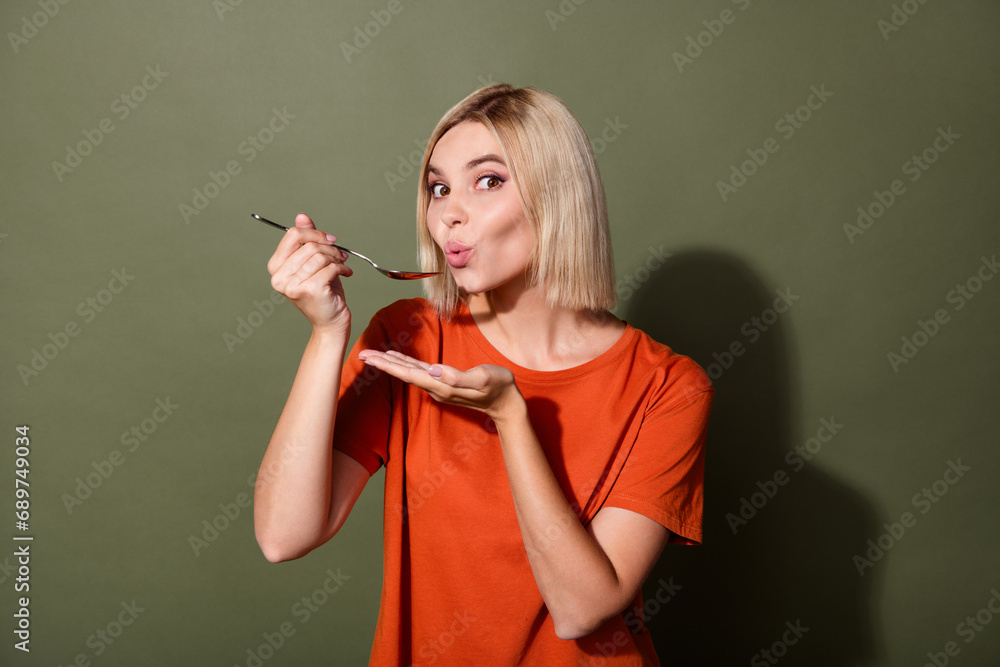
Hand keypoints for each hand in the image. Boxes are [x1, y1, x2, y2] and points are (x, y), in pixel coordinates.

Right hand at [267, 213, 353, 335]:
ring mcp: (292, 285)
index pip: (293, 235)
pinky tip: (346, 273)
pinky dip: (342, 268)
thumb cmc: (322, 290)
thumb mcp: (312, 262)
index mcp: (275, 266)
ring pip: (320, 256)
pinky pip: (330, 268)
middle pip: (309, 246)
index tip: (330, 239)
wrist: (330, 321)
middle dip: (330, 248)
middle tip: (341, 254)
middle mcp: (279, 277)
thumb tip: (301, 216)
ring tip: (343, 264)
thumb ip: (305, 240)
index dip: (315, 234)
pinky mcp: (309, 290)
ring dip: (337, 258)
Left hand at [358, 350, 522, 421]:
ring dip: (391, 364)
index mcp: (442, 385)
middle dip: (382, 364)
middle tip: (362, 354)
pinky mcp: (444, 383)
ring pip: (409, 373)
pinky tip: (398, 359)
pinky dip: (405, 364)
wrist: (507, 404)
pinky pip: (419, 372)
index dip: (388, 365)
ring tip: (374, 355)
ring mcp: (439, 387)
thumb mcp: (483, 378)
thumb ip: (458, 377)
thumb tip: (434, 369)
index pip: (409, 373)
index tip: (370, 358)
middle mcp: (436, 388)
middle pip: (403, 374)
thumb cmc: (499, 387)